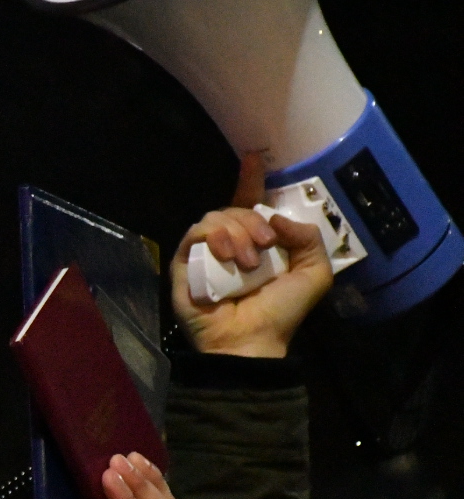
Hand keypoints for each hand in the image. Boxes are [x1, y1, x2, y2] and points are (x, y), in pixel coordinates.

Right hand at [170, 153, 334, 357]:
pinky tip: (229, 257)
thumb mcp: (314, 272)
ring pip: (214, 216)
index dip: (250, 179)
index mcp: (257, 241)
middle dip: (252, 219)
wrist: (251, 340)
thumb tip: (274, 217)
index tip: (254, 157)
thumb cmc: (282, 312)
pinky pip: (195, 233)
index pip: (249, 202)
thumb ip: (309, 238)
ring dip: (237, 232)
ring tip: (249, 262)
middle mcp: (230, 243)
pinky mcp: (184, 264)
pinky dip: (215, 237)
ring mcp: (205, 253)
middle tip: (266, 245)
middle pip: (234, 208)